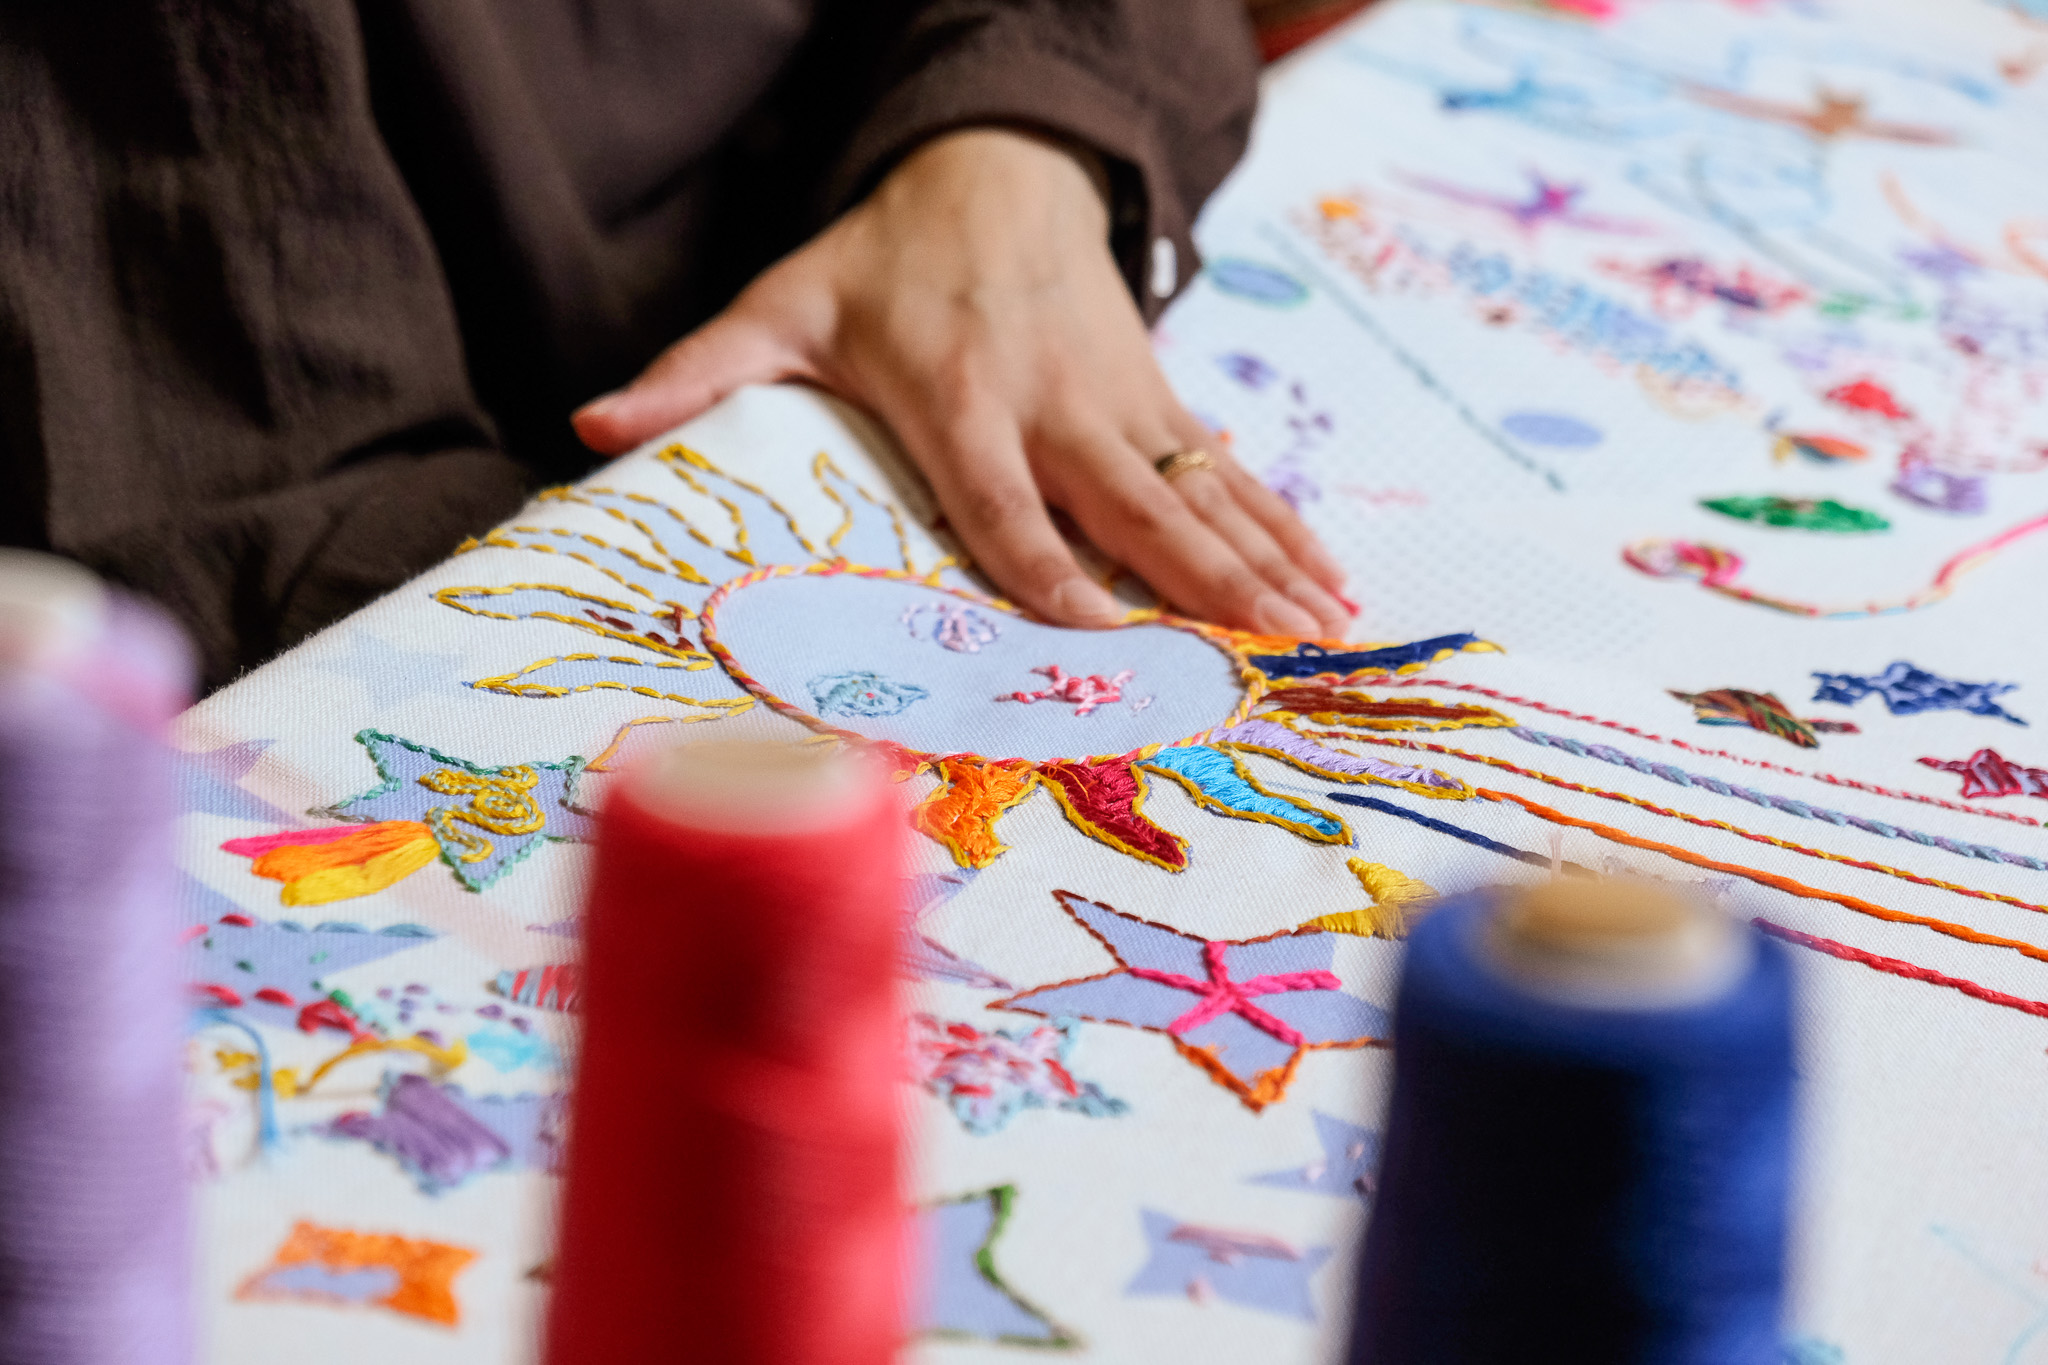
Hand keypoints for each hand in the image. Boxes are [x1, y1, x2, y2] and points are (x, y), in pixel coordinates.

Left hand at [572, 127, 1352, 636]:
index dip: (1050, 572)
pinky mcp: (1160, 396)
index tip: (1095, 637)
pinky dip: (1281, 523)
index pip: (1007, 503)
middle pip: (1134, 506)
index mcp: (962, 399)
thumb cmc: (885, 262)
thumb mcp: (784, 303)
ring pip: (1201, 492)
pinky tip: (1329, 580)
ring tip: (1325, 629)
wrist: (998, 165)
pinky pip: (1228, 470)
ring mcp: (1122, 402)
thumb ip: (697, 374)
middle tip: (1261, 653)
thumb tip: (585, 429)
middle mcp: (1054, 406)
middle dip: (1202, 583)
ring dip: (1265, 562)